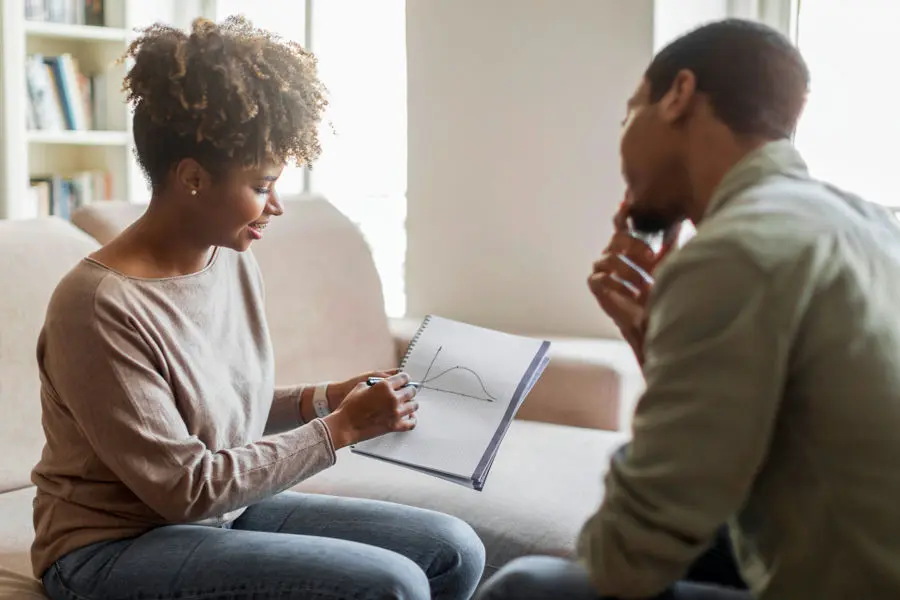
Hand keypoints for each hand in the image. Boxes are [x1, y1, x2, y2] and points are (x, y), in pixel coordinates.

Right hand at [322, 372, 418, 448]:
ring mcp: (395, 413)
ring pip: (413, 405)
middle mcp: (393, 398)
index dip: (404, 378)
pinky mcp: (395, 426)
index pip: (404, 378)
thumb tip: (385, 383)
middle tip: (406, 391)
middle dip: (408, 390)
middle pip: (411, 391)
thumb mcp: (361, 386)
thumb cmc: (350, 406)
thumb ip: (377, 383)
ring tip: (407, 403)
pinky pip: (411, 423)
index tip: (404, 380)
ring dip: (411, 403)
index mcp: (385, 386)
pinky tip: (410, 416)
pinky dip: (412, 419)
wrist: (345, 425)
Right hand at [588, 199, 680, 363]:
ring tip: (645, 283)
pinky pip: (601, 277)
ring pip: (609, 256)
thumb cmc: (665, 293)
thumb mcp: (671, 263)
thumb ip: (672, 243)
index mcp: (632, 248)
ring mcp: (605, 271)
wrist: (657, 322)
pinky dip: (618, 284)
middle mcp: (617, 256)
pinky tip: (632, 294)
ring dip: (630, 269)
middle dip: (633, 245)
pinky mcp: (598, 286)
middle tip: (651, 257)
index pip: (623, 225)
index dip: (623, 215)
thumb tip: (680, 221)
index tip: (628, 204)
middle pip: (617, 237)